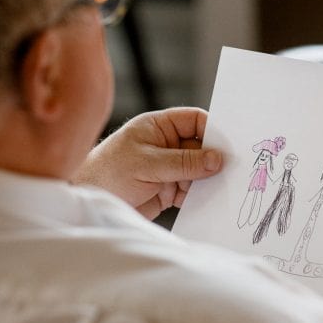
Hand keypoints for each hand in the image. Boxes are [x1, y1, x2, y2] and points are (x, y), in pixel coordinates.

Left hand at [74, 107, 222, 218]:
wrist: (87, 201)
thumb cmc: (108, 172)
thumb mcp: (147, 163)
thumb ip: (183, 161)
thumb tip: (217, 159)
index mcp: (159, 127)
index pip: (195, 120)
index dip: (214, 130)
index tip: (230, 144)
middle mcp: (166, 145)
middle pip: (202, 147)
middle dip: (215, 159)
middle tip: (235, 170)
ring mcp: (168, 168)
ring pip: (199, 171)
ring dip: (209, 180)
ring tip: (225, 189)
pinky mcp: (168, 190)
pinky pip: (192, 191)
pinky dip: (200, 197)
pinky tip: (210, 202)